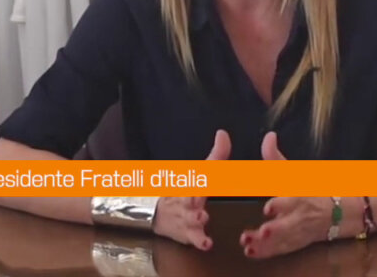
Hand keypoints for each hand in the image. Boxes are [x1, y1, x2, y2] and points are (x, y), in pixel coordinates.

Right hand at [152, 130, 230, 250]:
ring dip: (196, 219)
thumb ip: (216, 155)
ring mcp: (186, 218)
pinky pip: (193, 239)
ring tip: (202, 218)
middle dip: (196, 193)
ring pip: (190, 219)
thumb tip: (223, 133)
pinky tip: (207, 244)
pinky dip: (199, 241)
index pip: (197, 175)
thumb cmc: (182, 190)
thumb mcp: (198, 171)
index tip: (209, 165)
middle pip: (190, 198)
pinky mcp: (188, 234)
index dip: (203, 171)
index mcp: (190, 183)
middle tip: (202, 192)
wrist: (153, 211)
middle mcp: (186, 200)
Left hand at [239, 132, 321, 257]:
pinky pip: (283, 250)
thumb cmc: (314, 188)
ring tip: (248, 244)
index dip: (281, 204)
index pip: (293, 200)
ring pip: (284, 240)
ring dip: (266, 244)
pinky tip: (252, 253)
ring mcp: (301, 231)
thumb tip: (269, 136)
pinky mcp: (298, 242)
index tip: (268, 208)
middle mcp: (302, 215)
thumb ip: (276, 158)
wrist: (342, 211)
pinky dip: (269, 252)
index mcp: (301, 195)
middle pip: (289, 225)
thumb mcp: (297, 171)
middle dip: (276, 229)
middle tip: (262, 231)